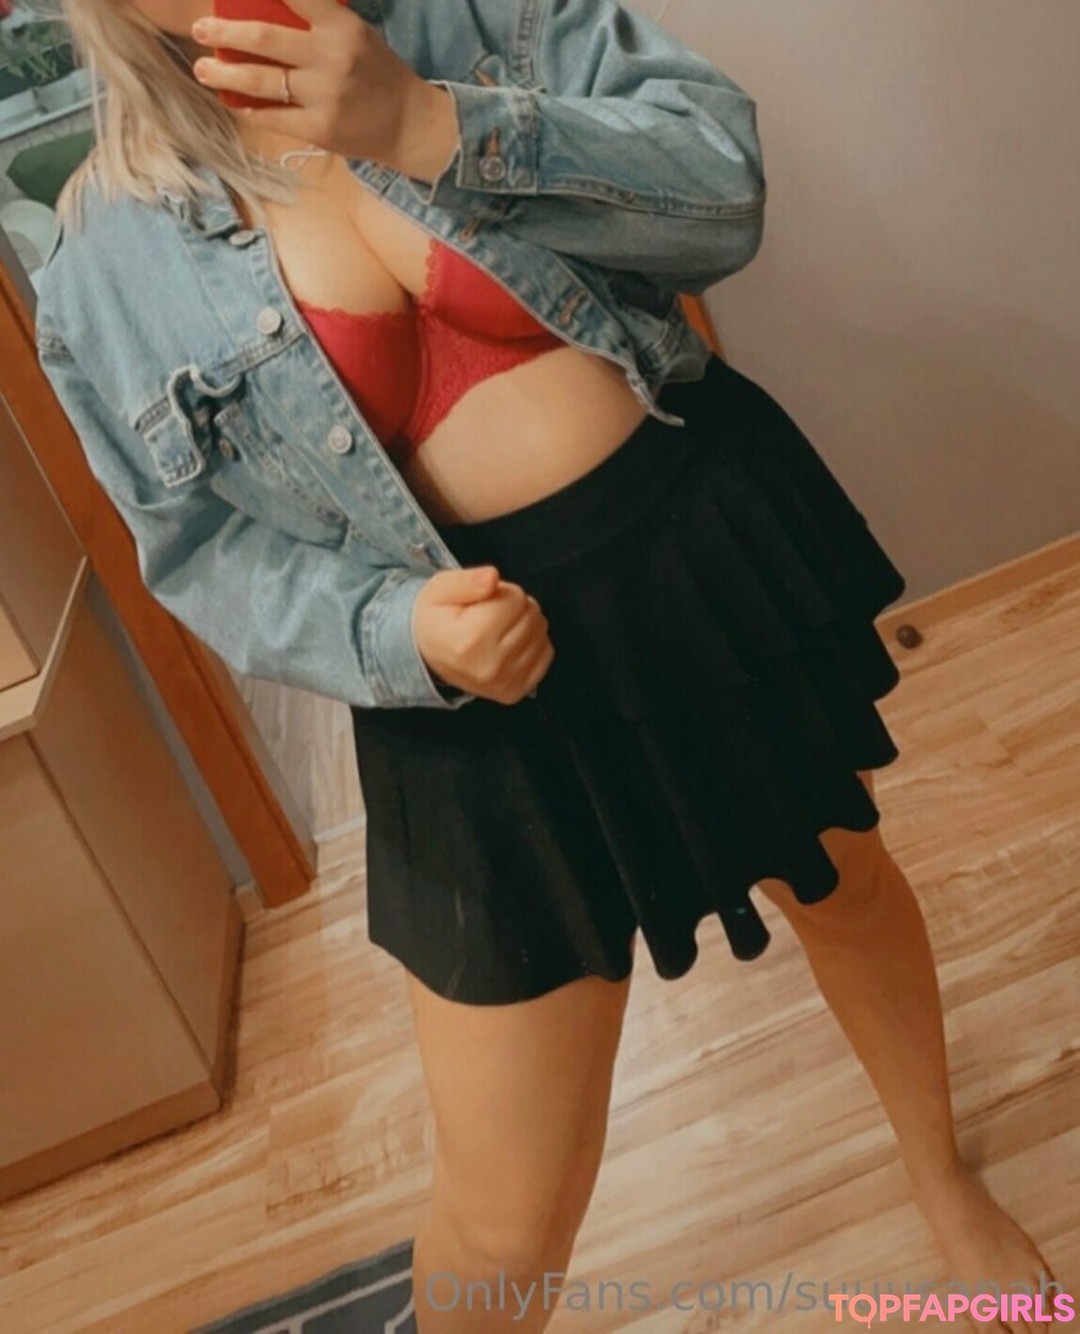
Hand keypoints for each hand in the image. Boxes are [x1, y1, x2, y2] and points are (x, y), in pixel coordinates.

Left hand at [189, 0, 455, 171]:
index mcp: (341, 27)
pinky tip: (233, 101)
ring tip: (201, 70)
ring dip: (225, 74)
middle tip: (199, 29)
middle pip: (265, 37)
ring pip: (263, 81)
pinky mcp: (320, 129)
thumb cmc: (377, 73)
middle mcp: (331, 58)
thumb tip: (266, 9)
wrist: (408, 124)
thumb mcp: (355, 34)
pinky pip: (274, 117)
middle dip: (224, 32)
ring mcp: (324, 96)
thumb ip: (317, 21)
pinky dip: (250, 108)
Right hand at [414, 566, 555, 706]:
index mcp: (470, 640)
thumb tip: (493, 577)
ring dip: (524, 624)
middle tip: (490, 614)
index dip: (502, 591)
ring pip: (541, 632)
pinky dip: (533, 643)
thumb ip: (467, 581)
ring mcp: (504, 683)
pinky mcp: (515, 692)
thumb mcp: (440, 589)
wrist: (425, 655)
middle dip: (515, 606)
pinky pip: (546, 654)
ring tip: (497, 628)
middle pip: (532, 615)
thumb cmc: (436, 618)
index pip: (516, 598)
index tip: (483, 601)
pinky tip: (509, 643)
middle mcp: (490, 666)